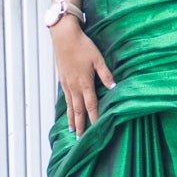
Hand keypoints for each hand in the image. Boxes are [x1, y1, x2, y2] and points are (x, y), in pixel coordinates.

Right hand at [51, 17, 115, 135]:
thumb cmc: (83, 46)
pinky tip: (68, 111)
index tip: (96, 130)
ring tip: (73, 130)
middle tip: (81, 139)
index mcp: (85, 83)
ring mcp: (67, 84)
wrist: (64, 37)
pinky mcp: (62, 80)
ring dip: (72, 119)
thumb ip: (106, 74)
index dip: (94, 118)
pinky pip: (65, 98)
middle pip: (78, 110)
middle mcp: (74, 87)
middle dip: (81, 125)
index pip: (91, 105)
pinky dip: (66, 108)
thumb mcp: (98, 59)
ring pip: (69, 106)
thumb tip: (114, 86)